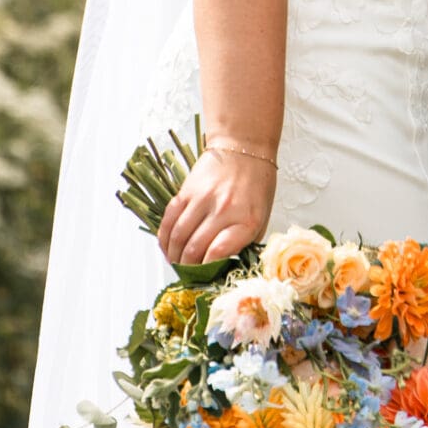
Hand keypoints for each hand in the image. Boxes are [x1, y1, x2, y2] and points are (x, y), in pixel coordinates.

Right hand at [158, 148, 273, 267]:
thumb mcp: (261, 218)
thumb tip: (224, 267)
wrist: (244, 148)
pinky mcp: (187, 190)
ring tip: (176, 265)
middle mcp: (223, 210)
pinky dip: (165, 238)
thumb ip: (245, 242)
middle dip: (187, 269)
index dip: (207, 270)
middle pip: (195, 248)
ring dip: (174, 257)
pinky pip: (169, 219)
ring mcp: (203, 199)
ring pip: (179, 237)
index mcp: (246, 220)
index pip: (218, 252)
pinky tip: (167, 248)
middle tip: (186, 277)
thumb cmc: (257, 185)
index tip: (205, 279)